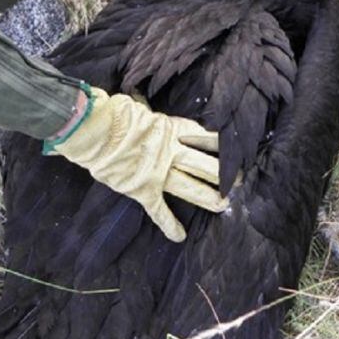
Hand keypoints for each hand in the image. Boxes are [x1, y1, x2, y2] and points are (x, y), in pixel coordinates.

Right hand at [46, 88, 225, 240]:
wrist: (96, 131)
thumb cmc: (114, 115)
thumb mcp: (139, 108)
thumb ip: (147, 114)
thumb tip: (139, 102)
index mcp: (172, 130)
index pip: (203, 137)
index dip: (218, 144)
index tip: (233, 148)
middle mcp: (172, 153)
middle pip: (206, 165)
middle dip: (225, 173)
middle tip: (241, 180)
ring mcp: (159, 173)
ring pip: (191, 188)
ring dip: (209, 198)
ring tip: (225, 205)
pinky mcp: (144, 190)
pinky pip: (159, 211)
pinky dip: (169, 224)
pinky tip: (180, 236)